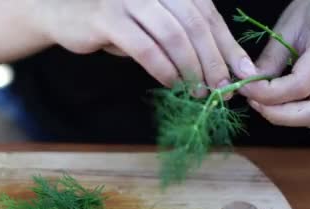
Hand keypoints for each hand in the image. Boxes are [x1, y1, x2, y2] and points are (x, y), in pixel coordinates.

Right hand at [43, 0, 256, 95]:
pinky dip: (164, 70)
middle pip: (196, 25)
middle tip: (223, 89)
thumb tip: (224, 69)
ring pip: (174, 36)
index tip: (244, 73)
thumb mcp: (156, 26)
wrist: (65, 16)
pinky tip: (173, 85)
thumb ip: (185, 38)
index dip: (228, 45)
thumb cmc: (118, 24)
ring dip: (192, 69)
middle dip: (214, 61)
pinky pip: (146, 48)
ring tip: (201, 93)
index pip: (208, 14)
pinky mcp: (109, 18)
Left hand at [239, 0, 309, 133]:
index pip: (300, 84)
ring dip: (297, 121)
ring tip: (274, 106)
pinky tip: (295, 107)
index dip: (268, 94)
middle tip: (257, 104)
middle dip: (281, 115)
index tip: (246, 89)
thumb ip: (268, 61)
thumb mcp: (286, 28)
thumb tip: (248, 88)